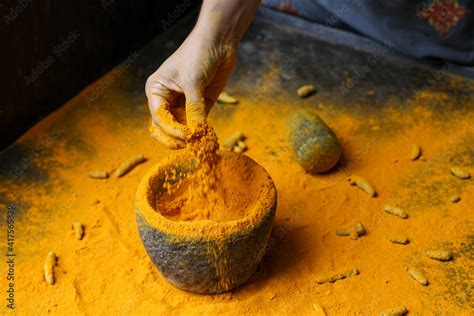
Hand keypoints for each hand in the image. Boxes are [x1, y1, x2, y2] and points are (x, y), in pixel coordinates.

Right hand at [146, 30, 235, 148]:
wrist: (219, 41)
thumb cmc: (198, 55)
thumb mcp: (193, 82)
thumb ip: (194, 109)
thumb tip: (195, 134)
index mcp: (157, 90)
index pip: (159, 118)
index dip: (170, 131)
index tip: (185, 137)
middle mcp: (167, 99)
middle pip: (166, 127)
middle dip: (175, 138)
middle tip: (188, 145)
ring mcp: (184, 103)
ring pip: (182, 128)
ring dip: (190, 136)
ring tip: (200, 143)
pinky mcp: (201, 105)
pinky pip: (198, 123)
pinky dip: (201, 131)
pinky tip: (207, 137)